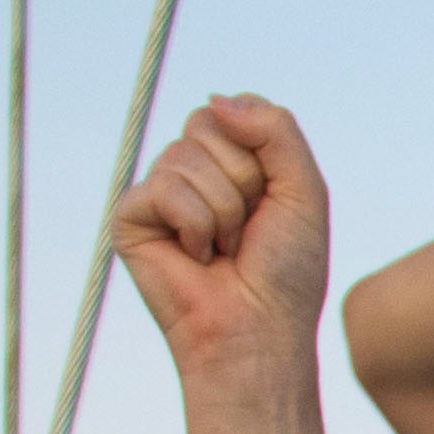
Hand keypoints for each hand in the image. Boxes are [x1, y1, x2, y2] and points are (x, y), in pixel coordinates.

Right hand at [110, 93, 333, 377]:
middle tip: (246, 232)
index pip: (234, 111)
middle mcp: (190, 171)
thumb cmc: (286, 272)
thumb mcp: (303, 189)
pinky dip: (195, 226)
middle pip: (206, 123)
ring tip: (224, 250)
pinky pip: (164, 189)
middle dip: (243, 181)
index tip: (271, 204)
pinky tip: (196, 259)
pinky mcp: (130, 217)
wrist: (259, 332)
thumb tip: (215, 101)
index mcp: (229, 160)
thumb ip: (276, 129)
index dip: (263, 156)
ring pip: (186, 156)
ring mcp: (158, 193)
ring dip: (223, 211)